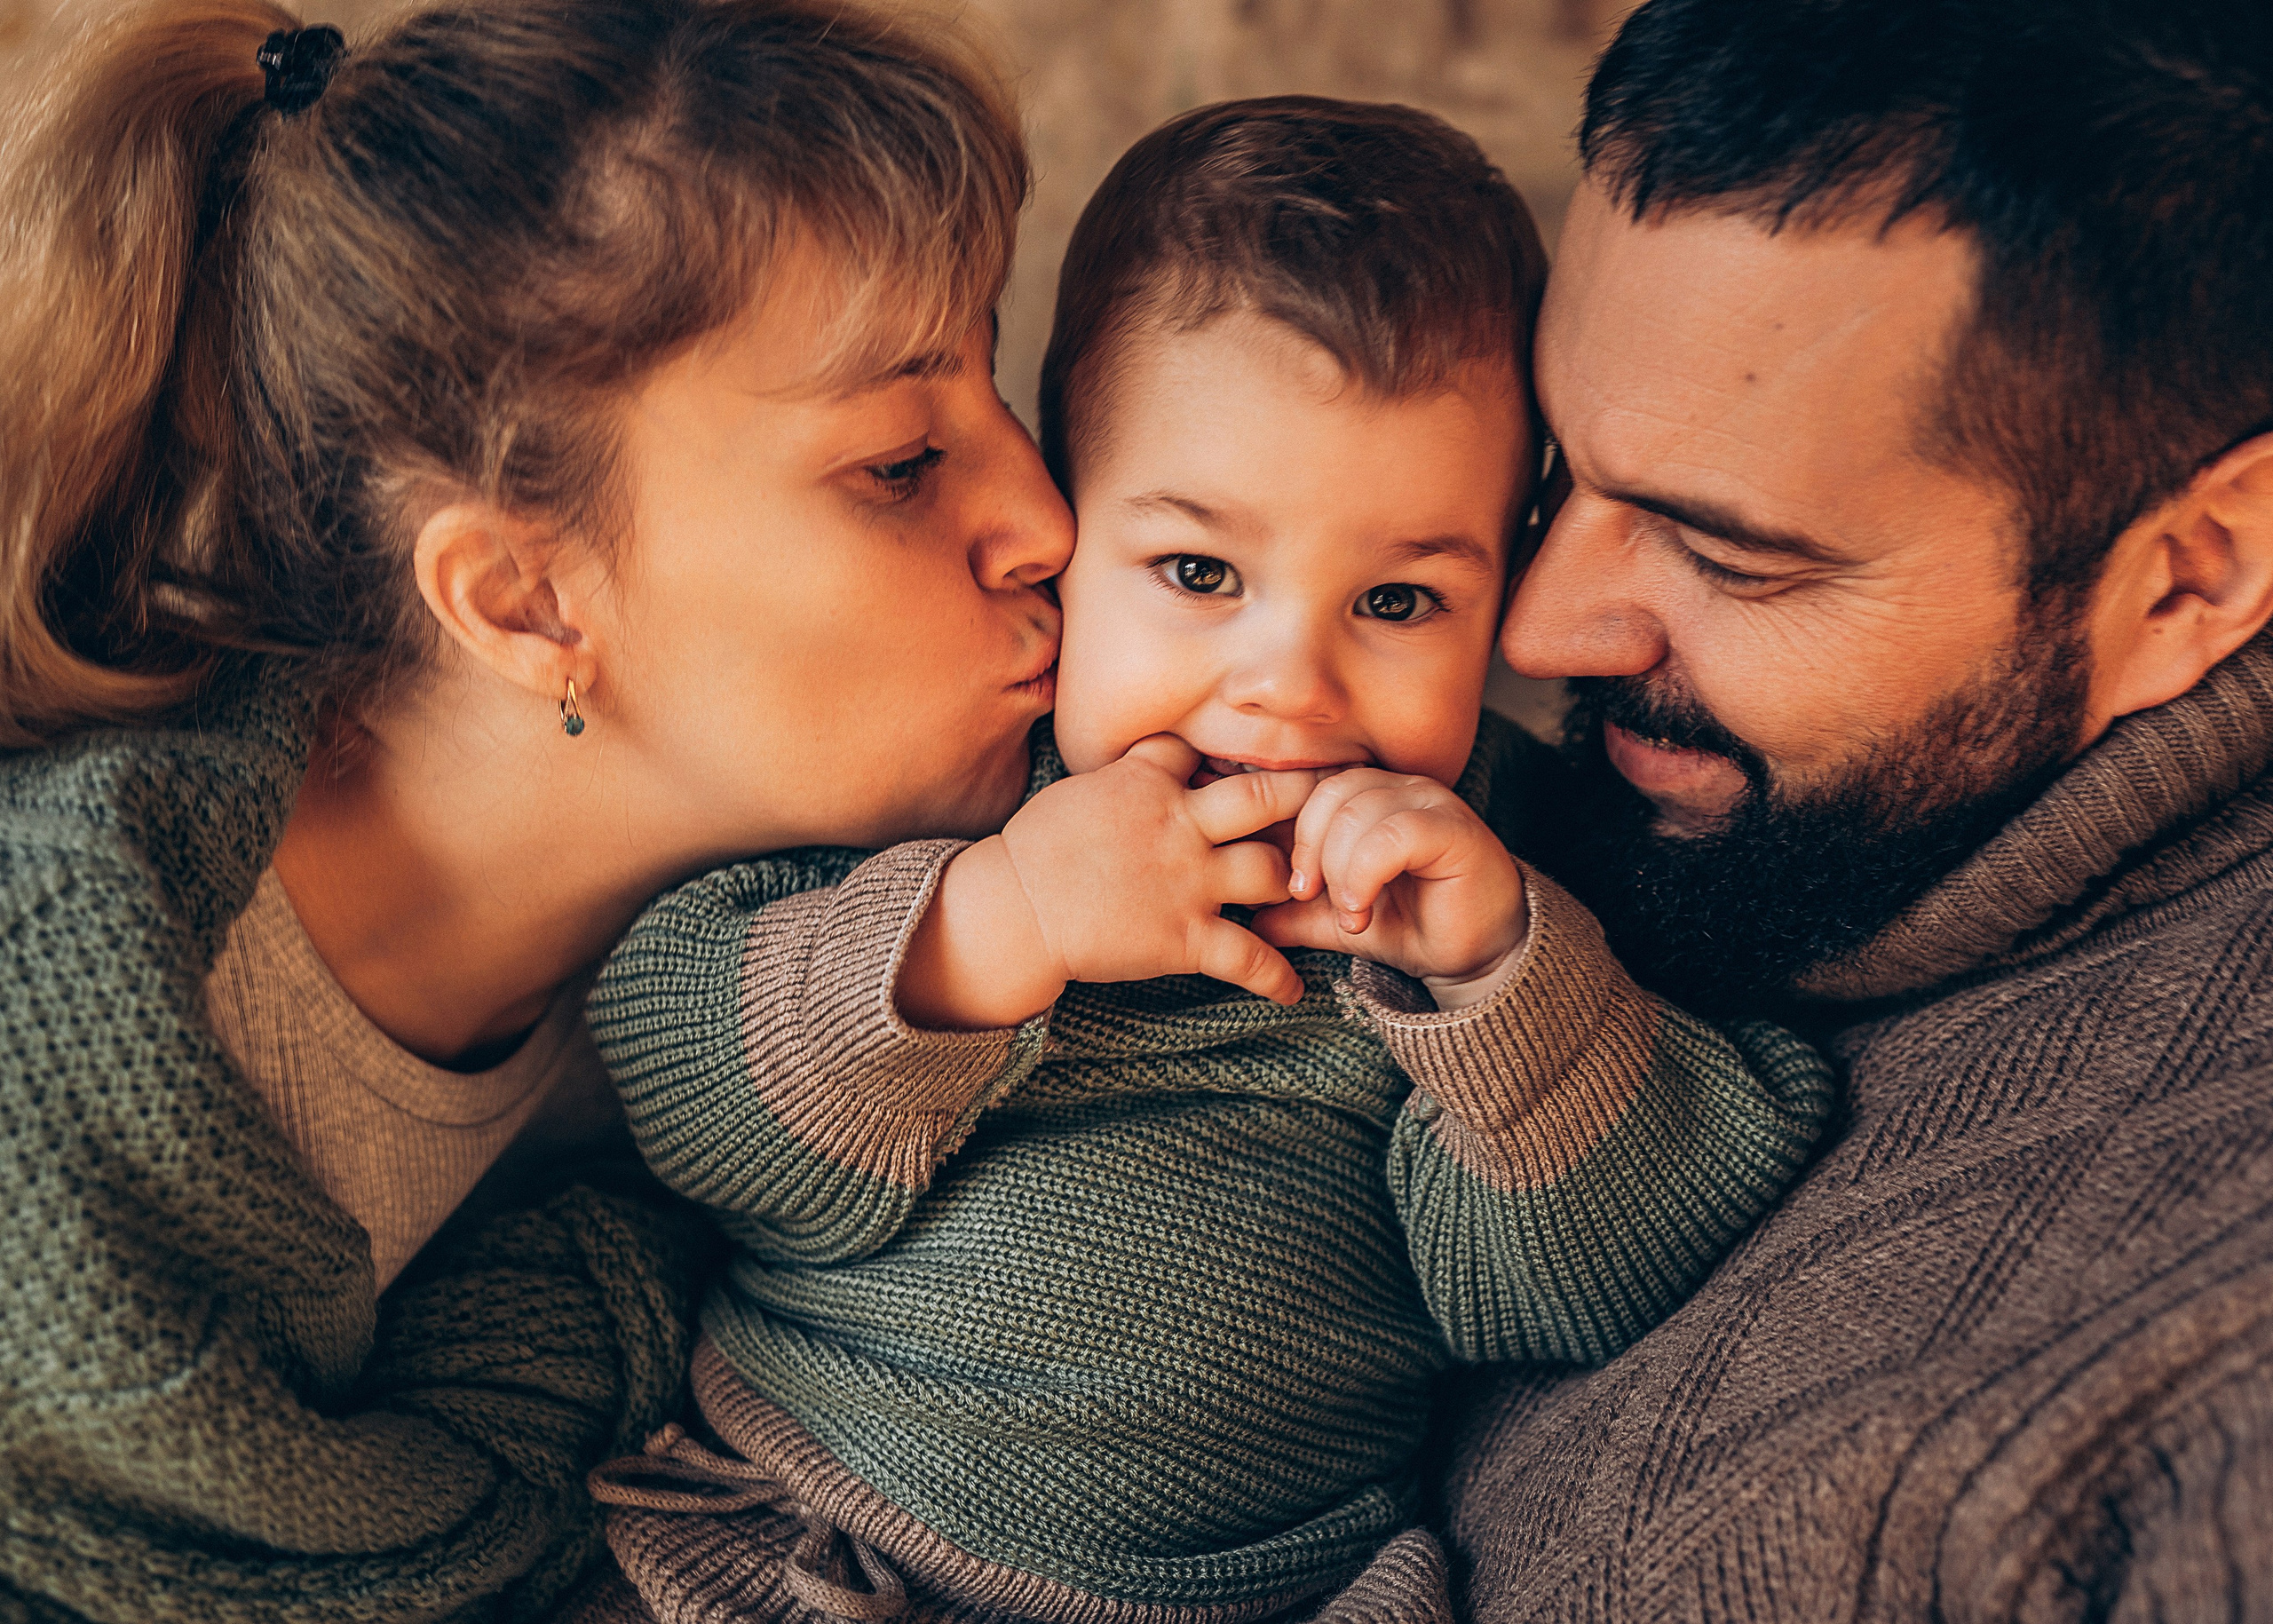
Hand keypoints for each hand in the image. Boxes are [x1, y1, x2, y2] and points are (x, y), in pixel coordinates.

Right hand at [897, 736, 1321, 1028]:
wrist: (1015, 910)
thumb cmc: (1034, 851)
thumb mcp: (1079, 792)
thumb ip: (1126, 777)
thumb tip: (1150, 765)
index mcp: (1147, 783)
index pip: (1200, 752)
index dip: (1225, 758)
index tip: (1253, 764)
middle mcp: (1179, 825)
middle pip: (1264, 797)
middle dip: (1304, 797)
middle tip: (1331, 804)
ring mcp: (1187, 881)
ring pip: (1271, 869)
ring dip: (1295, 880)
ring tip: (1310, 892)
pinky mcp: (1184, 936)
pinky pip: (1248, 958)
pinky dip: (1276, 977)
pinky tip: (1295, 990)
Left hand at [1251, 768, 1527, 1009]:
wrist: (1477, 954)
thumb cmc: (1412, 925)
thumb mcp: (1338, 919)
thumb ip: (1295, 911)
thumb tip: (1246, 918)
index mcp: (1368, 797)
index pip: (1310, 786)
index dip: (1288, 830)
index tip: (1285, 883)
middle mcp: (1398, 788)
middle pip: (1328, 792)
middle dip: (1308, 849)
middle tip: (1307, 896)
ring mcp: (1429, 803)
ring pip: (1358, 811)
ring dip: (1338, 869)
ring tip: (1347, 912)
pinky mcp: (1454, 829)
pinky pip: (1393, 833)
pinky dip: (1365, 873)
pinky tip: (1362, 909)